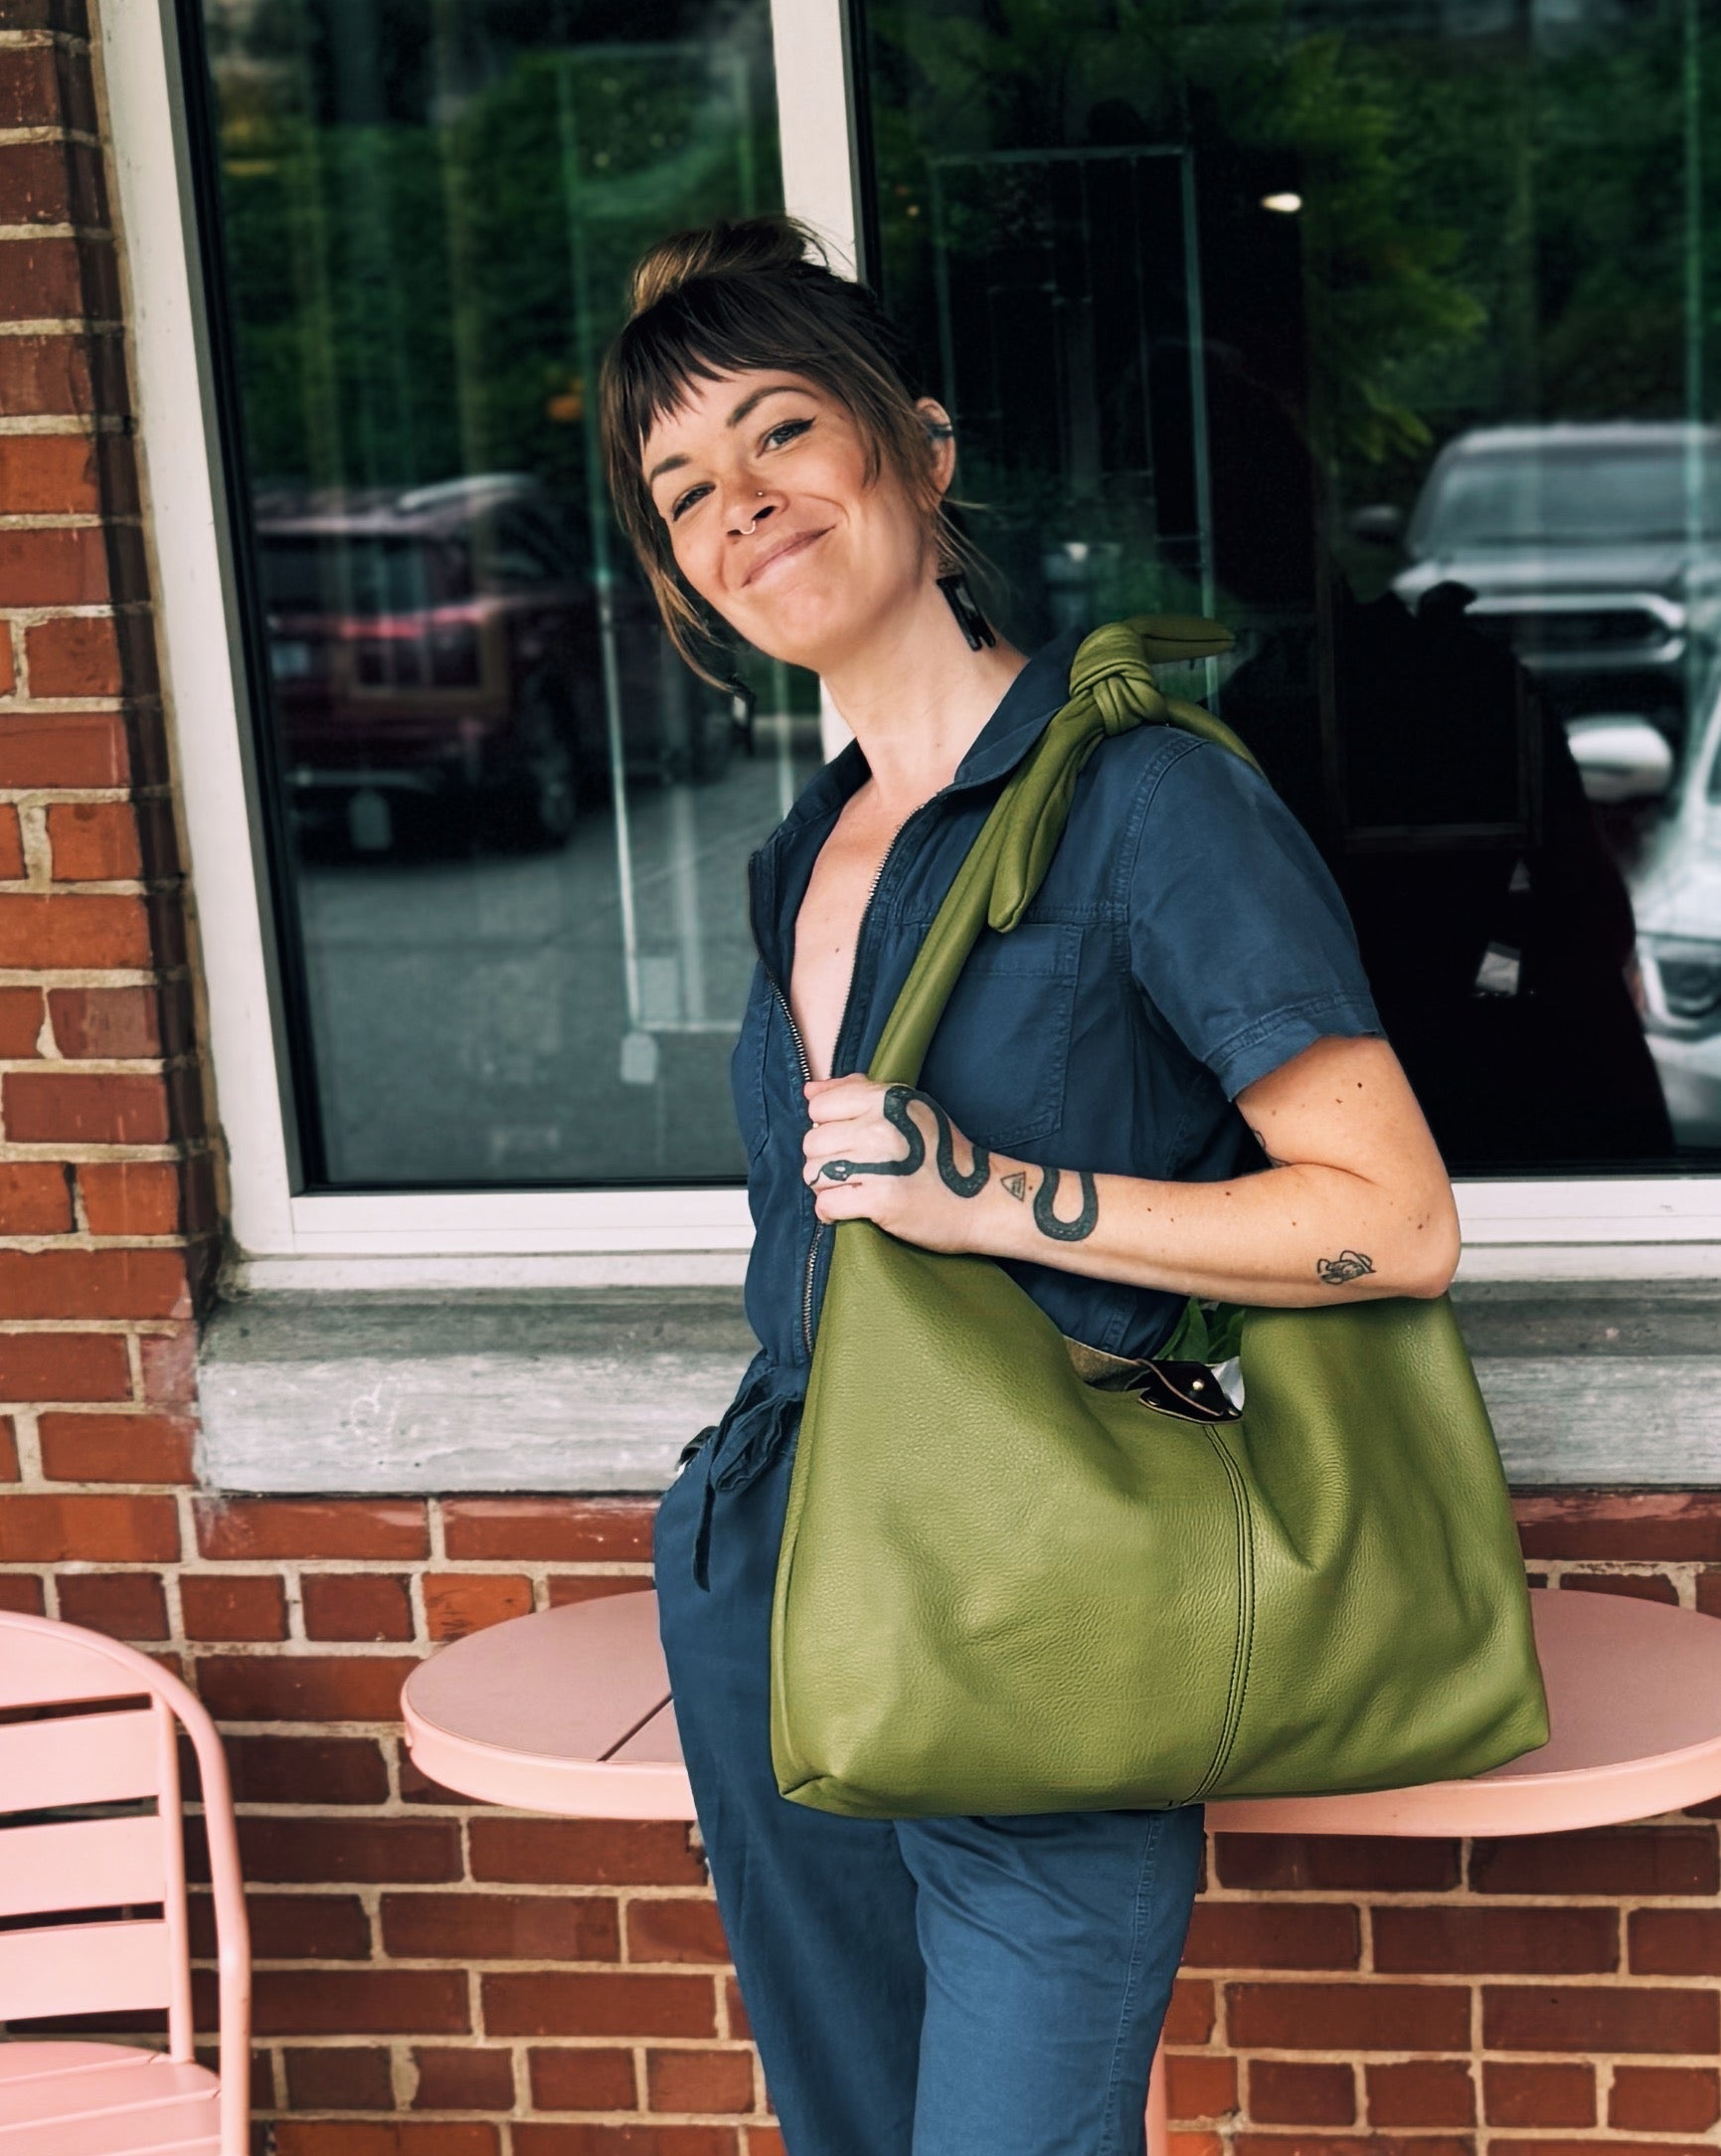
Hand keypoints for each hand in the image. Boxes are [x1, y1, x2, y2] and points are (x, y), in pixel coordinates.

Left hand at [802, 1077, 990, 1251]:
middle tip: (853, 1171)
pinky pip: (826, 1205)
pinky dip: (833, 1212)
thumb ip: (859, 1092)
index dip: (828, 1127)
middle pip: (812, 1143)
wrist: (984, 1198)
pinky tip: (853, 1210)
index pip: (819, 1108)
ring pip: (814, 1175)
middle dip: (826, 1160)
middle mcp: (879, 1127)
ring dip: (829, 1188)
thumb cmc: (945, 1154)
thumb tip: (811, 1091)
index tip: (849, 1141)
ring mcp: (879, 1164)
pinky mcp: (880, 1201)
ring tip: (855, 1190)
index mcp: (885, 1100)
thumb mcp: (909, 1108)